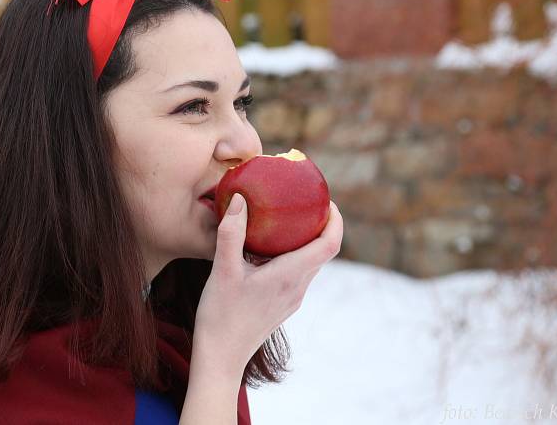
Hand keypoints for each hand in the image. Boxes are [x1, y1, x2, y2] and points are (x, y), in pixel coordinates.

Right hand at [193, 193, 343, 372]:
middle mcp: (298, 287)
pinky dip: (293, 255)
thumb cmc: (221, 315)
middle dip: (322, 225)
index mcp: (290, 276)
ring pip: (311, 263)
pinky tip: (269, 249)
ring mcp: (292, 298)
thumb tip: (241, 199)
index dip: (336, 220)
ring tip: (288, 220)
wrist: (221, 356)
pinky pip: (297, 274)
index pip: (330, 244)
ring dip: (307, 241)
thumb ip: (232, 232)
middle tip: (306, 203)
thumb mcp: (223, 269)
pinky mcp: (283, 305)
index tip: (326, 201)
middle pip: (324, 251)